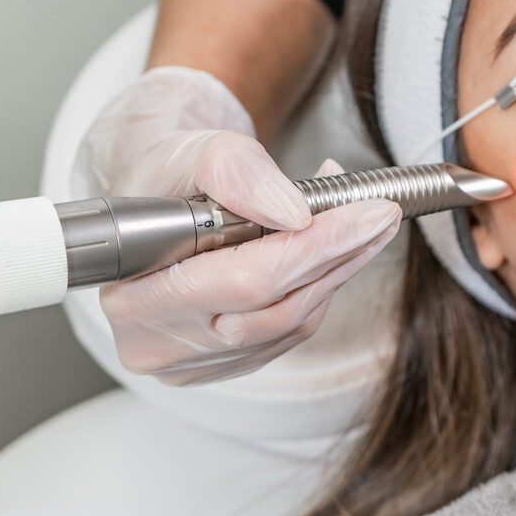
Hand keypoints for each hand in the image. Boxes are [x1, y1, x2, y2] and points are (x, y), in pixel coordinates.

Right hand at [99, 157, 400, 385]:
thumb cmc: (165, 175)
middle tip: (381, 215)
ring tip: (360, 222)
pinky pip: (290, 332)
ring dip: (337, 271)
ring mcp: (189, 361)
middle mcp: (154, 342)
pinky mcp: (221, 363)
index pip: (245, 281)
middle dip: (339, 256)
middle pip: (276, 309)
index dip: (315, 247)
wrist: (154, 197)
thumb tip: (295, 215)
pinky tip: (330, 250)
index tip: (369, 213)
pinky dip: (319, 288)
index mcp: (133, 294)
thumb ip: (237, 174)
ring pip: (291, 323)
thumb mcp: (194, 151)